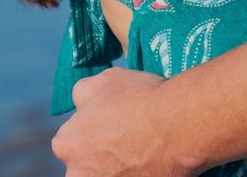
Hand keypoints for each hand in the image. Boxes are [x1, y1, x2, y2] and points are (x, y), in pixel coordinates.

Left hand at [51, 68, 192, 176]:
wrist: (180, 125)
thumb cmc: (141, 100)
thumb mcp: (105, 79)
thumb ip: (82, 92)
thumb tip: (81, 105)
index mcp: (66, 144)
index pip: (71, 141)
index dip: (93, 132)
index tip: (113, 127)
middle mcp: (77, 173)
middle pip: (85, 165)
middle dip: (101, 156)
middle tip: (128, 143)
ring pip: (106, 175)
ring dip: (118, 169)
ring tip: (142, 155)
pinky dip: (137, 175)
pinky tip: (150, 165)